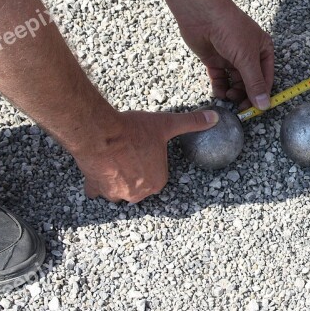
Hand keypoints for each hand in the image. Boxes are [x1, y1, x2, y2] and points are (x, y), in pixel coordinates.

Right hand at [74, 109, 218, 202]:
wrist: (100, 133)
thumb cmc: (133, 130)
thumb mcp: (166, 123)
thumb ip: (192, 122)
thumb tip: (214, 117)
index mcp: (157, 182)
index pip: (157, 176)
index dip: (151, 162)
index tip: (145, 151)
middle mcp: (138, 193)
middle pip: (138, 186)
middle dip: (135, 173)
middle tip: (130, 154)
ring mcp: (116, 193)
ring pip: (118, 190)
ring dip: (117, 179)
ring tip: (116, 160)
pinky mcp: (96, 188)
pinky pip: (97, 191)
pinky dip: (98, 183)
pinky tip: (99, 169)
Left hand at [177, 0, 274, 110]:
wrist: (202, 14)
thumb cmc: (230, 29)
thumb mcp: (246, 58)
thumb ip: (255, 83)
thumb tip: (264, 105)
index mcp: (263, 50)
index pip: (266, 77)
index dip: (262, 94)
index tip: (256, 109)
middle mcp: (249, 55)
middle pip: (250, 82)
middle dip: (245, 95)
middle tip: (239, 108)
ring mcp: (231, 58)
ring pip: (235, 82)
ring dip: (232, 92)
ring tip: (228, 97)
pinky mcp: (215, 60)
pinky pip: (220, 79)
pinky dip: (219, 87)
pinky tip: (218, 92)